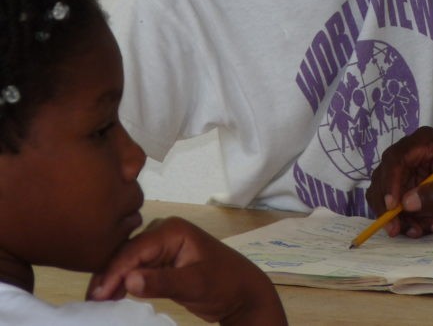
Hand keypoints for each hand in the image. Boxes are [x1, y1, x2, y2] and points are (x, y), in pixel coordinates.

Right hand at [88, 216, 286, 325]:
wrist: (242, 293)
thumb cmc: (224, 284)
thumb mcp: (195, 284)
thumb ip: (162, 282)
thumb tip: (128, 280)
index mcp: (173, 230)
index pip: (135, 250)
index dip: (114, 271)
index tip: (97, 295)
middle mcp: (164, 232)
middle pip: (127, 253)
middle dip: (108, 276)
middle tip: (90, 302)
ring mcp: (162, 246)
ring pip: (128, 261)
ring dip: (112, 280)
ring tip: (97, 302)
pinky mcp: (161, 261)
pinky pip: (136, 269)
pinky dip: (123, 282)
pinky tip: (111, 297)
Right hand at [367, 126, 432, 237]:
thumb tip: (407, 202)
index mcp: (425, 144)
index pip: (396, 158)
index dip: (390, 181)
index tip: (393, 206)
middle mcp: (411, 157)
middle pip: (383, 177)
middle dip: (387, 205)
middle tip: (395, 228)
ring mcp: (407, 178)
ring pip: (383, 197)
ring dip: (396, 218)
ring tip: (420, 230)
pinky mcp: (407, 197)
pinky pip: (392, 211)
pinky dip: (402, 224)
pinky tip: (424, 228)